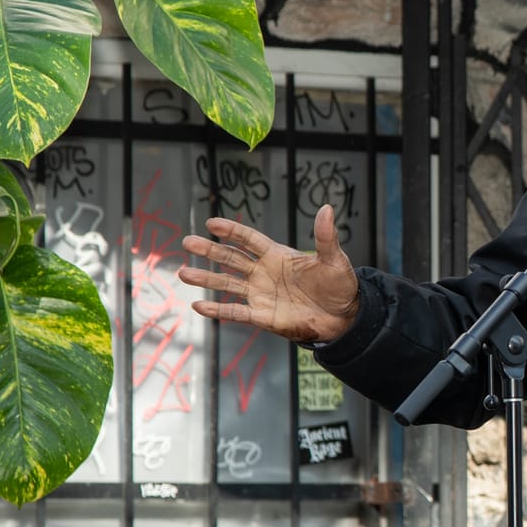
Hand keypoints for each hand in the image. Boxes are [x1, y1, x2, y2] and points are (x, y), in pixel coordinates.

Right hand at [180, 204, 360, 342]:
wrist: (343, 318)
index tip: (212, 223)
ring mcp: (260, 294)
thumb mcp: (335, 260)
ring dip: (206, 279)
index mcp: (278, 255)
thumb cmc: (339, 286)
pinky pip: (235, 312)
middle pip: (231, 259)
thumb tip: (327, 208)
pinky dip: (217, 310)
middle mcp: (264, 272)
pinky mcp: (262, 316)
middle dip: (210, 250)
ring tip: (183, 273)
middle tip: (187, 242)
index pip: (250, 239)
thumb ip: (325, 237)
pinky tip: (198, 305)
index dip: (232, 231)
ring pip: (227, 284)